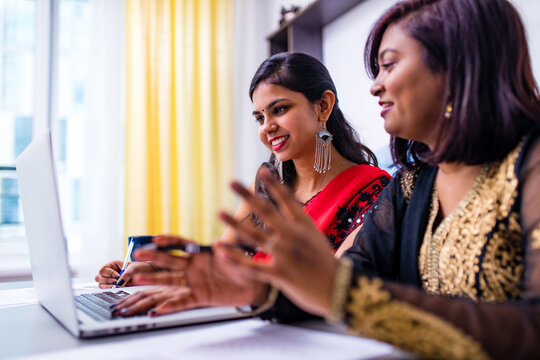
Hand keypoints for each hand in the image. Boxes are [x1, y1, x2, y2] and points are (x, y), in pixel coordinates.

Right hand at [94, 260, 157, 288]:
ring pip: (101, 284)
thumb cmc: (142, 268)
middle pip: (99, 277)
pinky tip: (117, 288)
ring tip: (117, 285)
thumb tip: (119, 283)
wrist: (149, 274)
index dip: (109, 273)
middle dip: (107, 280)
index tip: (118, 276)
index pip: (103, 269)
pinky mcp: (115, 287)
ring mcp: (112, 280)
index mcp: (114, 264)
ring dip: (107, 285)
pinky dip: (109, 290)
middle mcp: (111, 272)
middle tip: (117, 282)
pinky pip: (106, 289)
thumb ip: (126, 275)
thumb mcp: (134, 269)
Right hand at [114, 235, 267, 315]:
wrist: (254, 286)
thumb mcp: (239, 257)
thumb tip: (218, 244)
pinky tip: (160, 308)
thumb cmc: (245, 266)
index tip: (156, 239)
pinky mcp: (200, 296)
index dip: (169, 241)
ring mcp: (195, 281)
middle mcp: (194, 266)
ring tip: (138, 279)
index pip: (182, 244)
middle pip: (171, 260)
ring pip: (171, 280)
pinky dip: (172, 305)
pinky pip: (183, 301)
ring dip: (155, 279)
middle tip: (138, 254)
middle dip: (154, 257)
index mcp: (202, 252)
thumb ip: (228, 252)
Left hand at [215, 168, 337, 316]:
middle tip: (232, 182)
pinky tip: (221, 250)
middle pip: (266, 211)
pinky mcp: (280, 273)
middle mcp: (293, 236)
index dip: (274, 184)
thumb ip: (299, 225)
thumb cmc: (327, 264)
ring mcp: (286, 254)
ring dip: (235, 223)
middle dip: (248, 196)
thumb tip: (286, 211)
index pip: (287, 200)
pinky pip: (252, 265)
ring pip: (254, 236)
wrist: (340, 289)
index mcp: (305, 225)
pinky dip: (234, 258)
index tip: (262, 170)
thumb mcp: (316, 238)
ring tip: (219, 213)